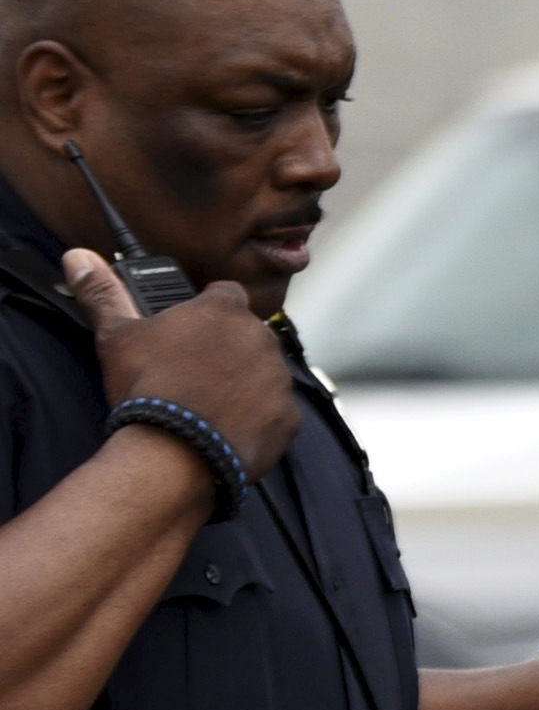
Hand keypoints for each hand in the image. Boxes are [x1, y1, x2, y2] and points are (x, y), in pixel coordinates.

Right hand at [67, 257, 300, 480]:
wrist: (178, 451)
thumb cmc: (148, 387)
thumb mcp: (116, 336)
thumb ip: (103, 294)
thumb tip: (78, 258)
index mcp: (224, 310)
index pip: (226, 293)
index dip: (209, 308)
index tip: (192, 326)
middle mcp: (261, 340)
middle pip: (248, 335)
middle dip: (228, 348)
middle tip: (196, 369)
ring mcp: (280, 381)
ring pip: (265, 373)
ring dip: (246, 382)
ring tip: (210, 401)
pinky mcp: (289, 419)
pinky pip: (277, 412)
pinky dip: (260, 417)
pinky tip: (230, 426)